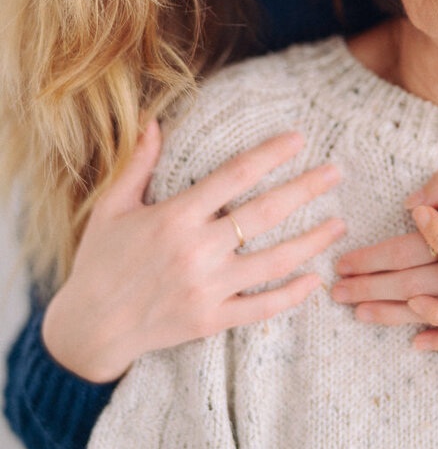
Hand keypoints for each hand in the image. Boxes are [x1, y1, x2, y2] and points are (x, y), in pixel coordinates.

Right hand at [42, 123, 343, 382]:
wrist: (87, 329)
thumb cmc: (99, 261)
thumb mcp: (113, 207)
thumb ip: (138, 163)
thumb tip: (154, 120)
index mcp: (175, 217)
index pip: (234, 176)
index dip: (270, 154)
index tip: (299, 139)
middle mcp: (196, 250)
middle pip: (265, 213)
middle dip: (306, 189)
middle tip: (337, 172)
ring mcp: (207, 288)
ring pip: (274, 261)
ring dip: (312, 241)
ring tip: (340, 224)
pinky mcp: (211, 320)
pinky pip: (261, 308)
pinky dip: (291, 295)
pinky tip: (314, 280)